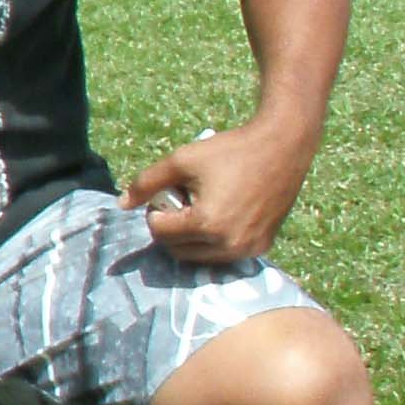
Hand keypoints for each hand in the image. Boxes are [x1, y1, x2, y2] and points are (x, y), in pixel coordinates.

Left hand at [124, 121, 317, 265]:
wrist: (283, 147)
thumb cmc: (229, 151)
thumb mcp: (181, 161)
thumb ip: (146, 183)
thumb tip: (121, 205)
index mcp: (208, 224)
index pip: (160, 232)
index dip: (155, 212)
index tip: (168, 194)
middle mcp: (230, 244)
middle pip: (178, 250)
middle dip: (171, 229)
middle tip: (183, 201)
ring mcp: (249, 249)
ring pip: (200, 257)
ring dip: (191, 239)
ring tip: (200, 208)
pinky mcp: (262, 247)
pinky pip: (225, 254)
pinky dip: (214, 241)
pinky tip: (220, 214)